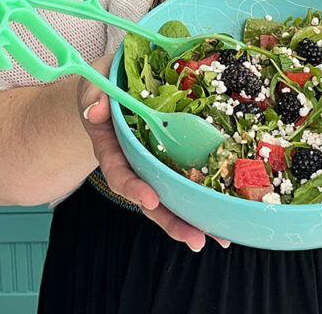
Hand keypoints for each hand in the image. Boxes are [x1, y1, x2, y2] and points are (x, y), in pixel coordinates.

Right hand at [76, 54, 229, 251]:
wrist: (117, 86)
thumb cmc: (106, 84)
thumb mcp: (95, 82)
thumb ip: (94, 94)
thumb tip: (96, 110)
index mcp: (111, 148)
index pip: (118, 173)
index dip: (133, 188)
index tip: (150, 200)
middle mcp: (133, 164)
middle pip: (149, 200)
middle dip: (171, 221)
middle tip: (194, 238)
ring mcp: (154, 166)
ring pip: (171, 199)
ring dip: (193, 219)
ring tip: (218, 237)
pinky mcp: (173, 160)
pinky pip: (188, 181)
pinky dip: (206, 199)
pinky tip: (227, 215)